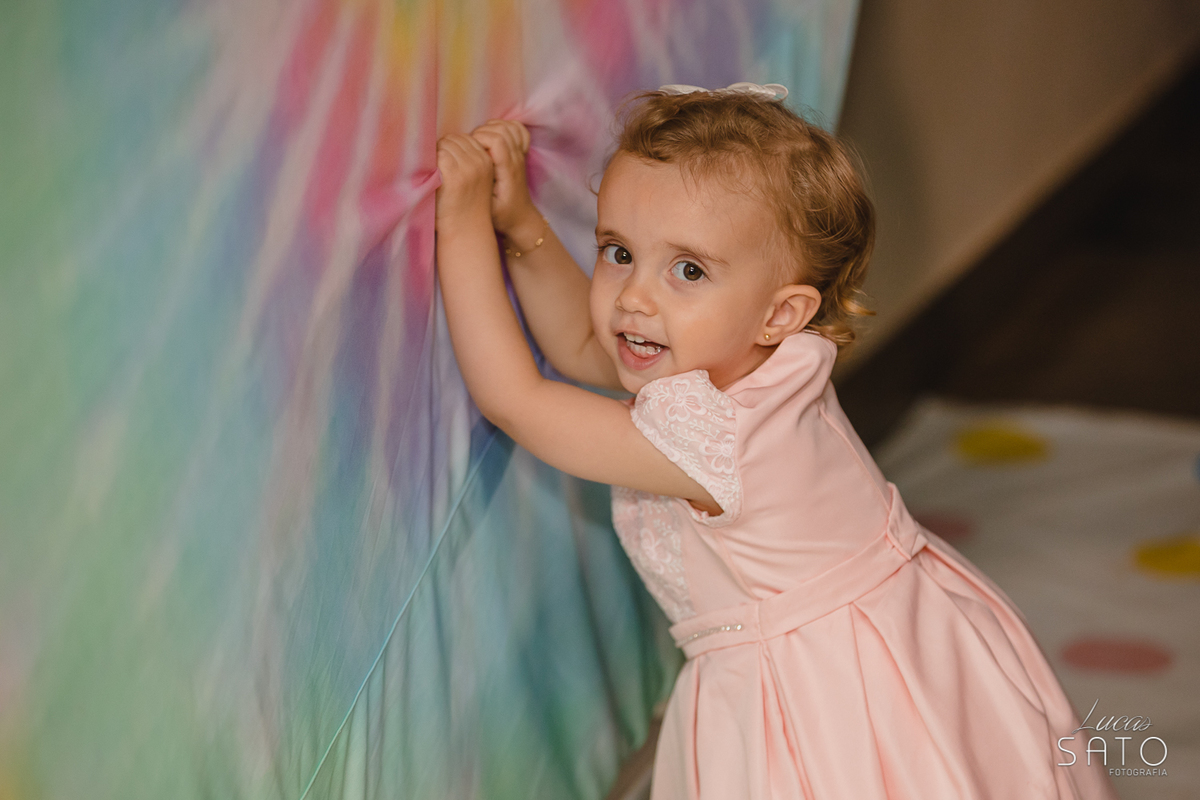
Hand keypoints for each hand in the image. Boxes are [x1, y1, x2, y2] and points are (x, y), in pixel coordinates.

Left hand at [435, 133, 494, 229]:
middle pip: (453, 139)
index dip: (450, 147)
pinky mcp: (454, 174)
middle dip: (442, 148)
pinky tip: (429, 175)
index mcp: (487, 162)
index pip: (464, 138)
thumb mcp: (476, 181)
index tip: (443, 163)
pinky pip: (438, 154)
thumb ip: (468, 162)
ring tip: (432, 171)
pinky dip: (430, 161)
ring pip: (445, 144)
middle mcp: (480, 162)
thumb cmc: (466, 209)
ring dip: (435, 154)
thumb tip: (447, 142)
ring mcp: (468, 167)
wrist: (466, 232)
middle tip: (435, 167)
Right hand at [470, 119, 541, 237]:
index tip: (470, 148)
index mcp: (509, 171)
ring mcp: (520, 154)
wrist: (521, 217)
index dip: (480, 139)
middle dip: (482, 132)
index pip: (497, 141)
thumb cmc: (502, 215)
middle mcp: (517, 159)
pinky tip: (492, 136)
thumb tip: (463, 170)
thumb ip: (478, 191)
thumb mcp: (488, 209)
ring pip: (508, 127)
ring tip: (478, 141)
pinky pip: (516, 129)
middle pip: (502, 130)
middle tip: (471, 145)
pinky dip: (503, 126)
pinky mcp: (520, 153)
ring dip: (490, 128)